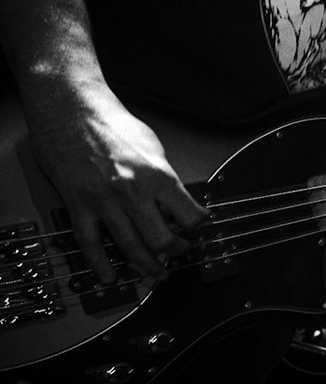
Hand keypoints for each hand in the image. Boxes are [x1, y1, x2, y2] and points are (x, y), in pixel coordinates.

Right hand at [26, 83, 204, 280]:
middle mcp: (133, 191)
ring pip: (130, 246)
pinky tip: (109, 274)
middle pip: (162, 240)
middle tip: (177, 255)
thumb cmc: (111, 123)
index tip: (196, 232)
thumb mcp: (153, 146)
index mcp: (158, 175)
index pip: (190, 217)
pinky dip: (100, 263)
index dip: (197, 229)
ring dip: (145, 265)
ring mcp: (104, 201)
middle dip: (174, 253)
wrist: (71, 109)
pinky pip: (90, 242)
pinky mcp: (78, 204)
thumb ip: (165, 176)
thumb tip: (177, 199)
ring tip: (154, 273)